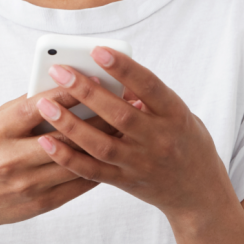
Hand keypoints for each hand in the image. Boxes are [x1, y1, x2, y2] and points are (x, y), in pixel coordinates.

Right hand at [0, 79, 136, 233]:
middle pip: (63, 136)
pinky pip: (76, 185)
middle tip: (124, 104)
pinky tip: (112, 154)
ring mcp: (26, 184)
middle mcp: (11, 158)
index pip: (38, 108)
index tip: (94, 78)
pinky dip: (96, 168)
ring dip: (103, 143)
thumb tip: (63, 86)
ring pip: (75, 161)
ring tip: (125, 127)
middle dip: (97, 119)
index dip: (68, 93)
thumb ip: (24, 109)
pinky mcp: (39, 204)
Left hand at [34, 47, 225, 217]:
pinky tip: (47, 142)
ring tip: (45, 104)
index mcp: (175, 115)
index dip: (123, 67)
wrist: (198, 192)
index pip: (149, 86)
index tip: (97, 50)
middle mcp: (160, 140)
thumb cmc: (184, 140)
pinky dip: (68, 158)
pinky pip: (92, 171)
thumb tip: (106, 76)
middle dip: (86, 91)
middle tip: (59, 71)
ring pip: (101, 145)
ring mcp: (141, 163)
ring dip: (70, 124)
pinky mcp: (126, 182)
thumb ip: (146, 97)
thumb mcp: (176, 113)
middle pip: (119, 115)